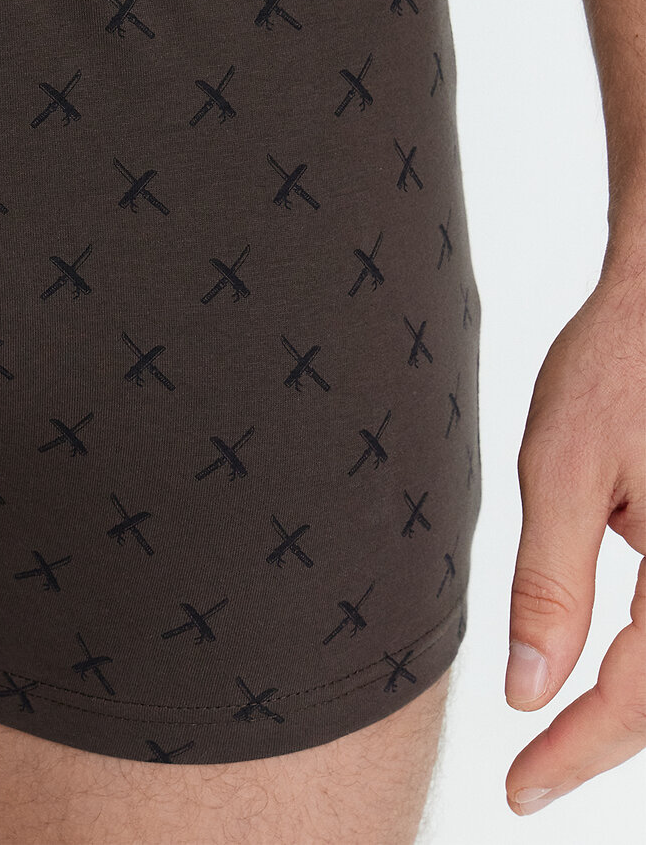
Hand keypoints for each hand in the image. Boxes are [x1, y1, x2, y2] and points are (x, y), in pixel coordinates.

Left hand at [504, 261, 645, 815]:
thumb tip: (530, 691)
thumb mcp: (564, 467)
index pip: (636, 698)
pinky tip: (607, 660)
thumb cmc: (618, 364)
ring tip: (565, 732)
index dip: (575, 753)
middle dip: (605, 740)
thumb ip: (551, 583)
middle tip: (534, 771)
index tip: (519, 788)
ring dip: (633, 702)